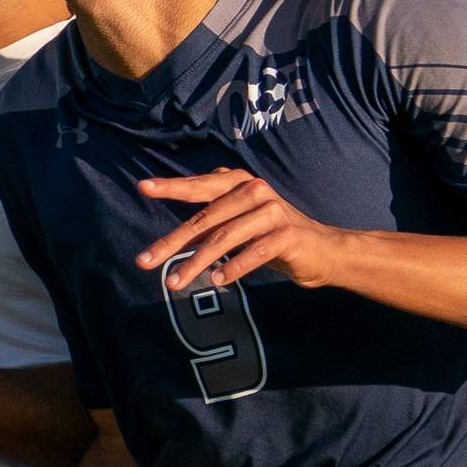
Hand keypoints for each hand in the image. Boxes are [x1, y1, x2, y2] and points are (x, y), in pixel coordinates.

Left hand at [135, 169, 340, 290]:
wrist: (323, 251)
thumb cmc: (273, 237)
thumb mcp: (239, 226)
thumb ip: (211, 224)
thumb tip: (171, 237)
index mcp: (240, 184)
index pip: (199, 186)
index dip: (171, 186)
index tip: (143, 187)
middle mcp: (255, 191)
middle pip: (205, 218)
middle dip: (171, 242)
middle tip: (144, 261)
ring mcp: (273, 211)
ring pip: (225, 237)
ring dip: (196, 262)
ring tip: (173, 282)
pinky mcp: (288, 234)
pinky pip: (255, 252)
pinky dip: (235, 267)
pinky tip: (218, 281)